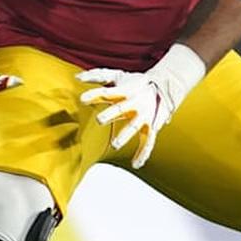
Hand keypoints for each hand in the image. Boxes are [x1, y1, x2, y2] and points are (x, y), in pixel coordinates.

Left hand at [77, 43, 206, 168]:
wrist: (163, 87)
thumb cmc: (135, 83)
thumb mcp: (118, 76)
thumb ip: (98, 76)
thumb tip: (77, 76)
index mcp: (124, 91)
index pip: (107, 92)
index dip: (94, 95)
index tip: (82, 99)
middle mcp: (134, 103)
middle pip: (121, 108)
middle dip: (111, 114)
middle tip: (100, 120)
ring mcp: (143, 116)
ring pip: (134, 126)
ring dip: (125, 135)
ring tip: (115, 145)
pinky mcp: (151, 126)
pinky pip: (148, 141)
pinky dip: (143, 153)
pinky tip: (136, 164)